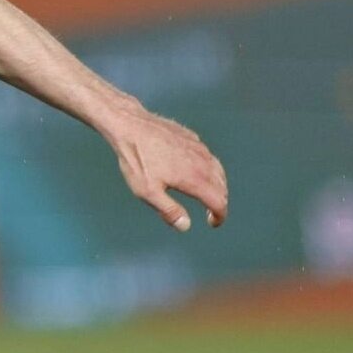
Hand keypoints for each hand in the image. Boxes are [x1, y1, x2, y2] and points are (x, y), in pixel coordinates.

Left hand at [106, 106, 228, 232]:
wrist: (131, 126)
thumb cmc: (137, 160)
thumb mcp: (147, 192)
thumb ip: (169, 210)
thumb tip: (185, 226)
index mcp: (195, 178)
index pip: (219, 201)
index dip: (220, 216)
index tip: (213, 224)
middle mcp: (203, 162)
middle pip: (222, 187)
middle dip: (219, 203)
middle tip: (210, 214)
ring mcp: (199, 148)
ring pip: (218, 171)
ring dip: (217, 186)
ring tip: (207, 196)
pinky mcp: (193, 139)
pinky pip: (209, 157)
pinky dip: (211, 170)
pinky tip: (199, 172)